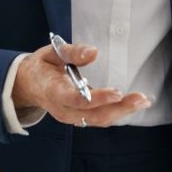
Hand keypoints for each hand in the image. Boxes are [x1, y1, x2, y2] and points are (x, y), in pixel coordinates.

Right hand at [11, 42, 151, 127]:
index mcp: (53, 91)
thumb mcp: (52, 53)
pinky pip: (100, 119)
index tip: (117, 93)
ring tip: (143, 101)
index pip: (75, 99)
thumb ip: (72, 52)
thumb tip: (93, 52)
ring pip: (98, 120)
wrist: (29, 86)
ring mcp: (71, 116)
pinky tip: (135, 104)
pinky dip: (118, 113)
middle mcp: (63, 109)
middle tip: (140, 98)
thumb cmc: (43, 66)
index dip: (97, 98)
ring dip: (122, 112)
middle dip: (118, 108)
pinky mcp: (79, 118)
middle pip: (92, 114)